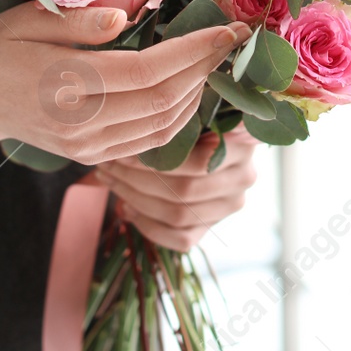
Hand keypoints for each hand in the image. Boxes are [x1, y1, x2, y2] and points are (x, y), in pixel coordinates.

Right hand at [0, 2, 250, 165]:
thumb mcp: (26, 19)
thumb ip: (77, 19)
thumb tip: (128, 16)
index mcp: (66, 83)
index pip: (148, 70)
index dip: (194, 51)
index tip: (228, 29)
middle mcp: (83, 123)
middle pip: (165, 101)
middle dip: (207, 69)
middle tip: (234, 39)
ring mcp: (90, 145)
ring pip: (165, 126)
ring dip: (199, 94)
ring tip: (216, 59)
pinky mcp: (95, 156)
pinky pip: (152, 142)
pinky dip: (180, 116)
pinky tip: (191, 88)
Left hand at [92, 127, 258, 250]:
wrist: (208, 145)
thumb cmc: (191, 120)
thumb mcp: (190, 111)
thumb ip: (173, 118)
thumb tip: (136, 122)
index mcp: (243, 147)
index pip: (197, 162)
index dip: (153, 161)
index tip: (120, 152)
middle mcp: (243, 180)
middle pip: (184, 191)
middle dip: (136, 180)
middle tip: (106, 166)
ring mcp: (228, 208)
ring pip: (177, 216)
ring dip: (135, 200)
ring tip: (110, 181)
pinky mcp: (212, 229)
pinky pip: (179, 239)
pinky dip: (148, 227)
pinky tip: (127, 208)